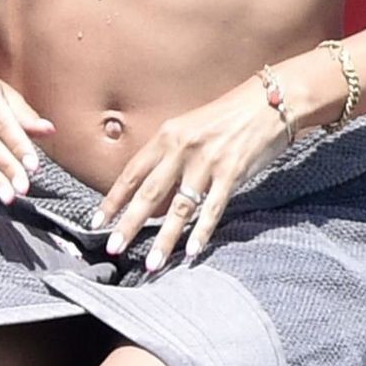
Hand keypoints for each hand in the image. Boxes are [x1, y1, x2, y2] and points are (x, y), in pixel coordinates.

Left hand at [92, 78, 288, 272]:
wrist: (268, 102)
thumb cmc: (227, 117)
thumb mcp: (189, 128)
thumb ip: (169, 157)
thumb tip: (150, 194)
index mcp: (167, 135)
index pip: (132, 172)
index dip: (113, 199)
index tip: (96, 222)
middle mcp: (182, 148)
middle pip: (149, 192)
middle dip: (129, 223)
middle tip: (113, 248)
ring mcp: (207, 161)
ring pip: (179, 207)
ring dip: (164, 239)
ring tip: (151, 264)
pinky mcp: (232, 173)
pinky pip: (213, 209)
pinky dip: (201, 232)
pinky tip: (190, 252)